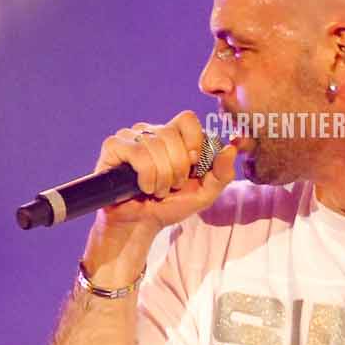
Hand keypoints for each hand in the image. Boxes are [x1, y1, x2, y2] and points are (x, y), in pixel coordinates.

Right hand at [91, 110, 234, 234]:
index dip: (193, 141)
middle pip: (171, 134)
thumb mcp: (204, 194)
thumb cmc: (170, 206)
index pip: (187, 119)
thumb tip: (231, 148)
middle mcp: (151, 131)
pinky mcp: (113, 147)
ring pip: (154, 145)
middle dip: (176, 169)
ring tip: (156, 190)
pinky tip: (141, 187)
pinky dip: (145, 176)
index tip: (191, 166)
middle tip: (171, 186)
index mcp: (173, 136)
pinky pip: (136, 152)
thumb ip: (222, 174)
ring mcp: (130, 137)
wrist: (142, 225)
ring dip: (160, 177)